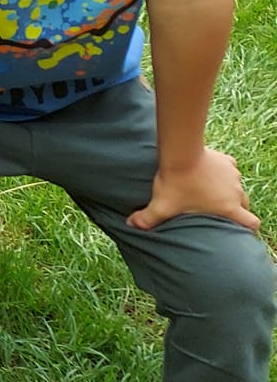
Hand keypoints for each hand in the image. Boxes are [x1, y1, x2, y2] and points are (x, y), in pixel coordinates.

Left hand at [132, 147, 259, 232]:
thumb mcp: (161, 206)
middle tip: (215, 209)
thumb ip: (147, 219)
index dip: (247, 227)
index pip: (251, 223)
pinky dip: (222, 172)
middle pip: (244, 204)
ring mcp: (233, 175)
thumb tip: (131, 226)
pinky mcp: (227, 161)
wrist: (180, 154)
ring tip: (208, 190)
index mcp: (228, 207)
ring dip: (227, 190)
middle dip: (234, 208)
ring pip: (236, 187)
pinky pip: (229, 169)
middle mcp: (236, 192)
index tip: (236, 227)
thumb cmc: (174, 183)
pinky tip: (207, 172)